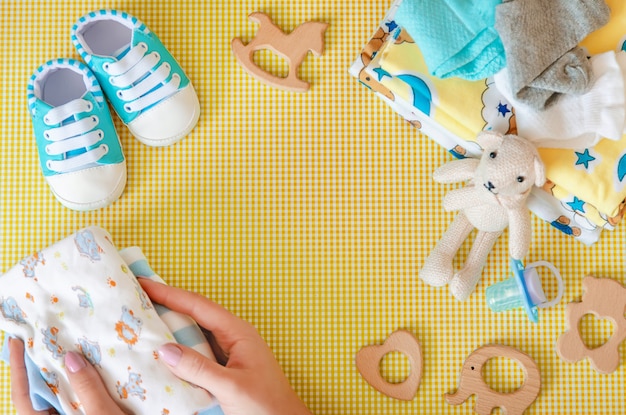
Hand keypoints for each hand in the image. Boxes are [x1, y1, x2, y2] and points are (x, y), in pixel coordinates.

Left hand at [8, 337, 124, 414]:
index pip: (25, 395)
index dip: (19, 367)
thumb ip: (87, 388)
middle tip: (49, 335)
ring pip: (63, 398)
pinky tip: (96, 371)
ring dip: (67, 375)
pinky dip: (85, 386)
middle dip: (43, 365)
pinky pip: (80, 403)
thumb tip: (70, 358)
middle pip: (42, 394)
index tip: (16, 339)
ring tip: (72, 347)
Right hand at [139, 279, 312, 414]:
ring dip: (171, 327)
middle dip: (168, 304)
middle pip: (196, 313)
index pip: (198, 306)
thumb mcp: (231, 386)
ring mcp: (230, 351)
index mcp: (238, 332)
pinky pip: (198, 351)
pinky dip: (179, 348)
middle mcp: (233, 336)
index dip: (169, 293)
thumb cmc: (266, 404)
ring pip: (195, 332)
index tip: (144, 284)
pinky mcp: (226, 367)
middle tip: (138, 298)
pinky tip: (163, 353)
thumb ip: (199, 369)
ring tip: (144, 321)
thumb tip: (164, 350)